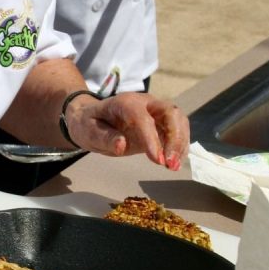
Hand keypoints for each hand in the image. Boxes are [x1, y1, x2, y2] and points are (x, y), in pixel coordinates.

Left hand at [64, 91, 188, 169]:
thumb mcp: (88, 132)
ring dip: (180, 144)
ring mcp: (154, 112)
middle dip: (175, 138)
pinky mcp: (159, 124)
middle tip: (170, 164)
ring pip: (178, 120)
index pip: (144, 118)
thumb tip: (121, 145)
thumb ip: (105, 137)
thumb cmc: (88, 124)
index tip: (157, 160)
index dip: (152, 138)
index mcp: (125, 103)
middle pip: (170, 112)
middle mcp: (145, 103)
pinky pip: (176, 131)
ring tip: (173, 167)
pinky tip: (174, 163)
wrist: (90, 119)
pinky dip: (179, 147)